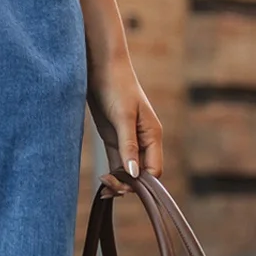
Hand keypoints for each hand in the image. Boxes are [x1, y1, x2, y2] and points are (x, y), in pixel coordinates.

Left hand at [87, 57, 163, 195]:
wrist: (101, 67)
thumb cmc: (116, 87)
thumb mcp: (122, 117)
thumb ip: (128, 146)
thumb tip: (135, 174)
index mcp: (153, 135)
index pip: (154, 170)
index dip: (141, 183)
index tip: (122, 186)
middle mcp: (144, 141)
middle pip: (142, 174)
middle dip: (127, 185)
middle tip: (107, 187)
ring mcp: (129, 141)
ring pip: (129, 171)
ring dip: (118, 182)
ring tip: (103, 187)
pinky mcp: (115, 139)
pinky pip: (117, 163)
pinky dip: (112, 174)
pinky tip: (103, 181)